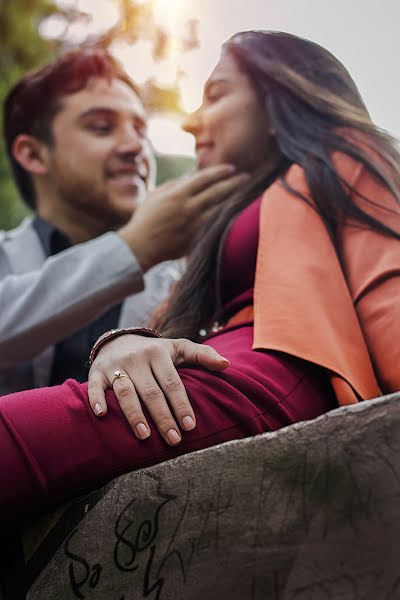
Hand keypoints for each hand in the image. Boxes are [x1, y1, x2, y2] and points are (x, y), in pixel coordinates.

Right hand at [88, 334, 229, 444]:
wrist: (119, 340)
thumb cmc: (155, 352)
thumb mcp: (179, 348)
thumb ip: (203, 355)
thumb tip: (227, 365)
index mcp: (158, 353)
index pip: (172, 382)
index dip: (181, 404)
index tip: (190, 426)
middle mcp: (136, 358)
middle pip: (151, 391)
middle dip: (163, 417)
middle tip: (174, 441)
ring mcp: (115, 365)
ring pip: (125, 391)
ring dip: (134, 414)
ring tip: (145, 436)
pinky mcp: (97, 372)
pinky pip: (95, 386)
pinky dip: (97, 399)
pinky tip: (102, 415)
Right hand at [118, 164, 249, 271]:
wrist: (141, 247)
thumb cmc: (145, 219)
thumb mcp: (155, 195)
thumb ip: (174, 184)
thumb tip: (192, 177)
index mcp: (178, 194)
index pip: (205, 178)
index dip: (220, 171)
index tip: (231, 168)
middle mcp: (189, 208)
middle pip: (218, 191)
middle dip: (234, 183)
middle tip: (247, 177)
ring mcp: (195, 224)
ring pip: (221, 209)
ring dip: (234, 199)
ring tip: (246, 193)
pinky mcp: (197, 238)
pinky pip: (216, 225)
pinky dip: (226, 217)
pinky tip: (235, 213)